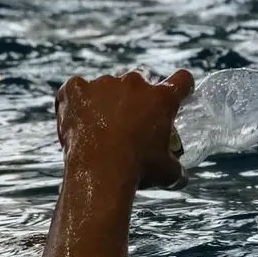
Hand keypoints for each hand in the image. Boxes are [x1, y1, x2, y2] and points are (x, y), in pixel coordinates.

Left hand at [55, 69, 194, 189]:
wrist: (99, 173)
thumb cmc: (137, 171)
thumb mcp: (166, 173)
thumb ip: (176, 169)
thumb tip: (180, 176)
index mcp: (162, 99)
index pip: (182, 81)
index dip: (181, 86)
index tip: (177, 93)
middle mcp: (135, 83)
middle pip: (139, 83)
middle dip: (135, 100)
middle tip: (128, 124)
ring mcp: (104, 84)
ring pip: (106, 87)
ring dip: (105, 101)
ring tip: (98, 128)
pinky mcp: (77, 89)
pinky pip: (76, 88)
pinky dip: (75, 101)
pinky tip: (76, 118)